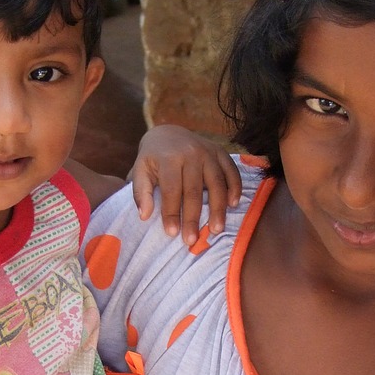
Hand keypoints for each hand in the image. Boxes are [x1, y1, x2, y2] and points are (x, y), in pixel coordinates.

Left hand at [130, 124, 241, 245]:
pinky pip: (231, 171)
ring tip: (216, 229)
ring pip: (216, 183)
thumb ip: (140, 192)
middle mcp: (191, 152)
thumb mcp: (140, 170)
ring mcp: (208, 151)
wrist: (168, 134)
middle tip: (192, 240)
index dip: (171, 212)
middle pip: (194, 190)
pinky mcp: (221, 152)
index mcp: (169, 157)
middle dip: (193, 217)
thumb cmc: (153, 159)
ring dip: (218, 208)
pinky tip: (233, 205)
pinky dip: (235, 187)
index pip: (171, 189)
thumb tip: (144, 216)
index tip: (171, 233)